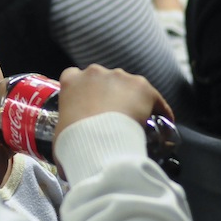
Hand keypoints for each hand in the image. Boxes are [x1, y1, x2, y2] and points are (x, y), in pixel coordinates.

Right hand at [55, 64, 173, 138]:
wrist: (97, 141)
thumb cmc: (73, 140)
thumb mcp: (60, 134)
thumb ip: (66, 130)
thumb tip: (69, 148)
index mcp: (71, 81)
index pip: (74, 76)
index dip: (84, 91)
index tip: (88, 104)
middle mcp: (95, 72)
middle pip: (105, 80)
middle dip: (109, 95)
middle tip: (112, 117)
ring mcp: (120, 77)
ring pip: (129, 87)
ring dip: (132, 101)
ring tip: (135, 122)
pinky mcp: (143, 87)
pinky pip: (154, 99)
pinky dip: (158, 110)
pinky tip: (160, 125)